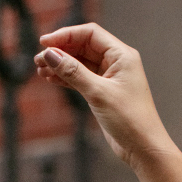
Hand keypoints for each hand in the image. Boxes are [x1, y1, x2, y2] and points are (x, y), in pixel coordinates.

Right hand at [34, 23, 171, 170]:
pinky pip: (81, 78)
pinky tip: (51, 79)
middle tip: (39, 60)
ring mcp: (109, 78)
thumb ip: (73, 72)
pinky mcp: (103, 92)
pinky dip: (66, 78)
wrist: (143, 148)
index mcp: (122, 55)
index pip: (90, 34)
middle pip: (83, 47)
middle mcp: (116, 63)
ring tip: (40, 70)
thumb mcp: (98, 93)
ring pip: (80, 63)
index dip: (66, 35)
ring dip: (60, 65)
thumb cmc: (130, 119)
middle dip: (60, 51)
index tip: (44, 43)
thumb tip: (51, 54)